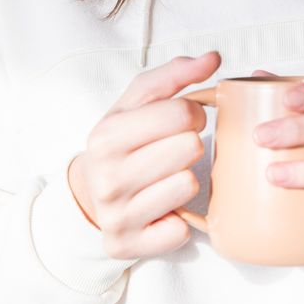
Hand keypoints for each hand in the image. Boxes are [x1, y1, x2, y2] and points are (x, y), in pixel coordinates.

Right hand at [68, 51, 220, 258]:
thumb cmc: (124, 140)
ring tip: (168, 177)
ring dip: (187, 180)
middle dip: (190, 145)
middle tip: (176, 149)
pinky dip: (180, 219)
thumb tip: (212, 58)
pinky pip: (180, 230)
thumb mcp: (138, 102)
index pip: (181, 112)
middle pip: (189, 149)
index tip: (186, 120)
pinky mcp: (127, 246)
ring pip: (188, 186)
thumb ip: (175, 74)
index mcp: (107, 135)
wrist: (90, 192)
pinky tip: (164, 209)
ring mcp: (115, 215)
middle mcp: (106, 177)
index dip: (194, 113)